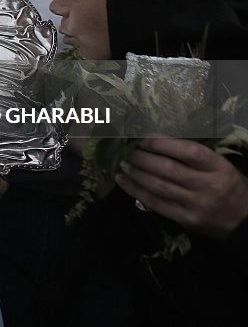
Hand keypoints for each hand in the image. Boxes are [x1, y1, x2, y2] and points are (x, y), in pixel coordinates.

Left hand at [116, 137, 247, 237]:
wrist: (244, 220)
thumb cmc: (227, 185)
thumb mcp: (220, 165)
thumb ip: (193, 155)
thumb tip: (156, 138)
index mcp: (218, 167)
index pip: (189, 151)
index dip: (163, 143)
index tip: (143, 137)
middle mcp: (207, 185)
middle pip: (169, 168)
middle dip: (142, 157)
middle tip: (126, 150)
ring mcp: (196, 204)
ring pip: (159, 186)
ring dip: (136, 173)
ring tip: (123, 163)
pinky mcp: (186, 219)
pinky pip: (156, 204)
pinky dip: (136, 191)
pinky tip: (123, 181)